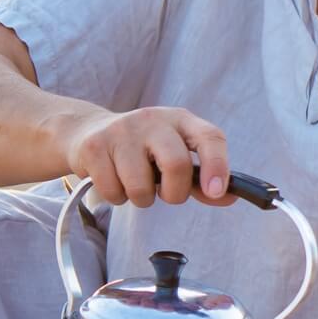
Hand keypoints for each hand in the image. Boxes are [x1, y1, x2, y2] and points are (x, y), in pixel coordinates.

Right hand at [58, 106, 234, 207]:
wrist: (89, 131)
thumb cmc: (144, 148)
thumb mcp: (176, 153)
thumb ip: (201, 178)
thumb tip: (228, 197)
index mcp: (181, 120)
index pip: (209, 137)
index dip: (218, 165)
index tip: (216, 192)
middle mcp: (153, 119)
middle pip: (176, 164)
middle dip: (175, 193)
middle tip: (168, 195)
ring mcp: (121, 130)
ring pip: (140, 186)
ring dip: (142, 198)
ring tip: (136, 184)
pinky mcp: (94, 146)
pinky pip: (113, 191)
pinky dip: (117, 197)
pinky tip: (114, 180)